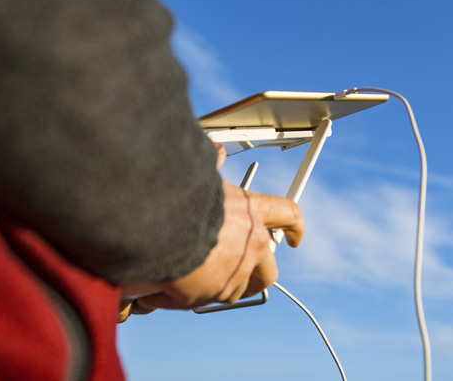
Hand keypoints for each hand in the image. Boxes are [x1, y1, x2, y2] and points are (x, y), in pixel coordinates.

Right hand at [122, 144, 303, 311]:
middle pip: (270, 270)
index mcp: (251, 209)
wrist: (157, 220)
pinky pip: (203, 301)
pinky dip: (185, 298)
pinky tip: (166, 290)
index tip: (295, 236)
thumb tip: (217, 150)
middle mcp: (252, 242)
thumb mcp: (203, 178)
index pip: (287, 214)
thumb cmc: (178, 195)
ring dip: (214, 288)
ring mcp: (237, 270)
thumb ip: (213, 170)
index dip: (295, 227)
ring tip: (187, 280)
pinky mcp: (217, 292)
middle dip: (258, 277)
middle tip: (242, 278)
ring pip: (234, 290)